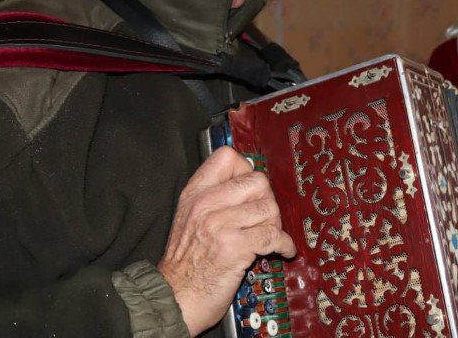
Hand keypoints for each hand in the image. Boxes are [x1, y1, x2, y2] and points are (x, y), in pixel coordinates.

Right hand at [157, 147, 296, 335]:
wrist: (173, 299)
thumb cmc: (185, 264)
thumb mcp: (189, 218)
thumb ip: (214, 198)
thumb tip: (251, 183)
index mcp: (194, 193)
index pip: (227, 157)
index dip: (246, 169)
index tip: (252, 189)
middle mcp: (206, 203)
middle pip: (257, 181)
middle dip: (267, 200)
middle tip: (263, 218)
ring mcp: (220, 224)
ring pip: (269, 207)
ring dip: (275, 224)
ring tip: (268, 237)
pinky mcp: (236, 247)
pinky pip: (274, 235)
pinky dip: (284, 244)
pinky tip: (283, 250)